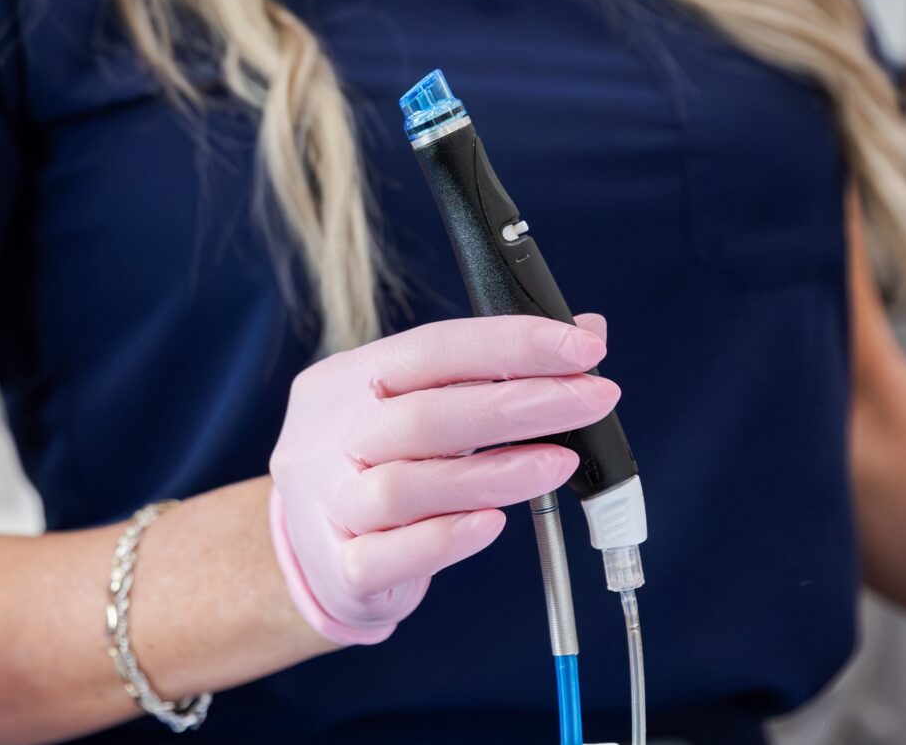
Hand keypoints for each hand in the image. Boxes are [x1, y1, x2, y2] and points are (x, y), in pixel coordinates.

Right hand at [268, 314, 617, 644]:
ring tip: (561, 464)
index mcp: (348, 380)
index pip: (431, 349)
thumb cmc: (381, 462)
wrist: (311, 548)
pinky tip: (493, 524)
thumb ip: (491, 372)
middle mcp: (328, 437)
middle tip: (594, 399)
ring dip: (495, 473)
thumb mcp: (418, 403)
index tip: (583, 349)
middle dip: (518, 404)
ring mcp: (327, 505)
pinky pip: (388, 557)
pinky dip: (445, 540)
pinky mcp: (339, 570)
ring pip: (406, 487)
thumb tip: (586, 335)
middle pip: (422, 416)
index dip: (509, 344)